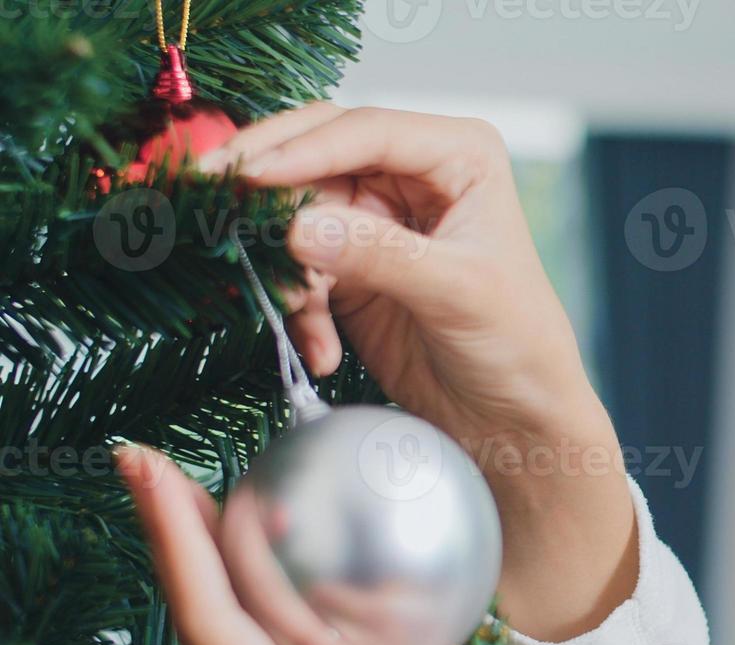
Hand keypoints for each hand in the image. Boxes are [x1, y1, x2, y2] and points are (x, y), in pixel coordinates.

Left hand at [117, 445, 734, 644]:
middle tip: (164, 466)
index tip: (143, 463)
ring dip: (242, 562)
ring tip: (232, 493)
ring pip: (275, 630)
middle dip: (187, 547)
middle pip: (227, 624)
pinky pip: (336, 639)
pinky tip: (348, 548)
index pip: (210, 627)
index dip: (171, 544)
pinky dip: (321, 585)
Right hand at [202, 104, 635, 640]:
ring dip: (286, 265)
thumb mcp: (455, 292)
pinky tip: (321, 351)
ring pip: (296, 212)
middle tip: (212, 205)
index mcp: (460, 155)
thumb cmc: (518, 345)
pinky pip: (298, 266)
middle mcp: (416, 174)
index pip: (366, 130)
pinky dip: (299, 306)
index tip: (247, 178)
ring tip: (295, 310)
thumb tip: (297, 225)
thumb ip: (377, 254)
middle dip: (268, 188)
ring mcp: (379, 219)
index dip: (300, 148)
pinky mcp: (352, 266)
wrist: (515, 419)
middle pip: (316, 154)